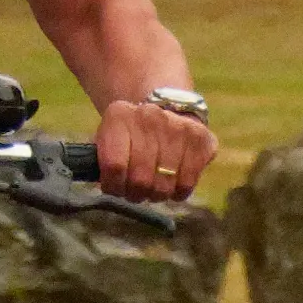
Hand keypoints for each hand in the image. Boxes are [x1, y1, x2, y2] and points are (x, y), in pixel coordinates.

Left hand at [94, 97, 216, 203]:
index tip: (114, 187)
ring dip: (155, 194)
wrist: (169, 108)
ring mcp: (179, 127)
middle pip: (139, 180)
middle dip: (134, 193)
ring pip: (162, 187)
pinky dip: (177, 192)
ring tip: (153, 186)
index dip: (113, 186)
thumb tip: (102, 183)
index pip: (113, 167)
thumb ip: (99, 160)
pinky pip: (185, 185)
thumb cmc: (132, 136)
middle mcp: (150, 116)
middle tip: (135, 190)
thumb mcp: (108, 138)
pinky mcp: (202, 140)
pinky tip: (172, 183)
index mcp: (120, 115)